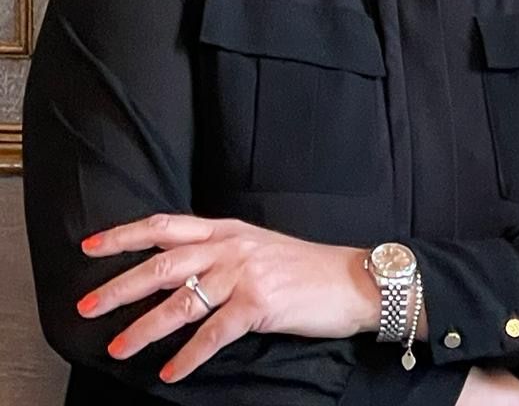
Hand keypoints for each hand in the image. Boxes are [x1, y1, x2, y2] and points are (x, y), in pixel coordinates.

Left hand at [76, 213, 376, 382]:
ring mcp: (244, 273)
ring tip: (118, 347)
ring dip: (145, 328)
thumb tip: (175, 275)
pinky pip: (213, 334)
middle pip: (162, 263)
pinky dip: (189, 356)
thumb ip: (218, 253)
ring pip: (181, 301)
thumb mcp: (256, 247)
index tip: (91, 246)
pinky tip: (171, 371)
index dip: (125, 235)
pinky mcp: (259, 303)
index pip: (165, 226)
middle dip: (120, 286)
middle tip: (87, 306)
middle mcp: (230, 246)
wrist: (351, 280)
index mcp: (226, 229)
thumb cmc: (303, 268)